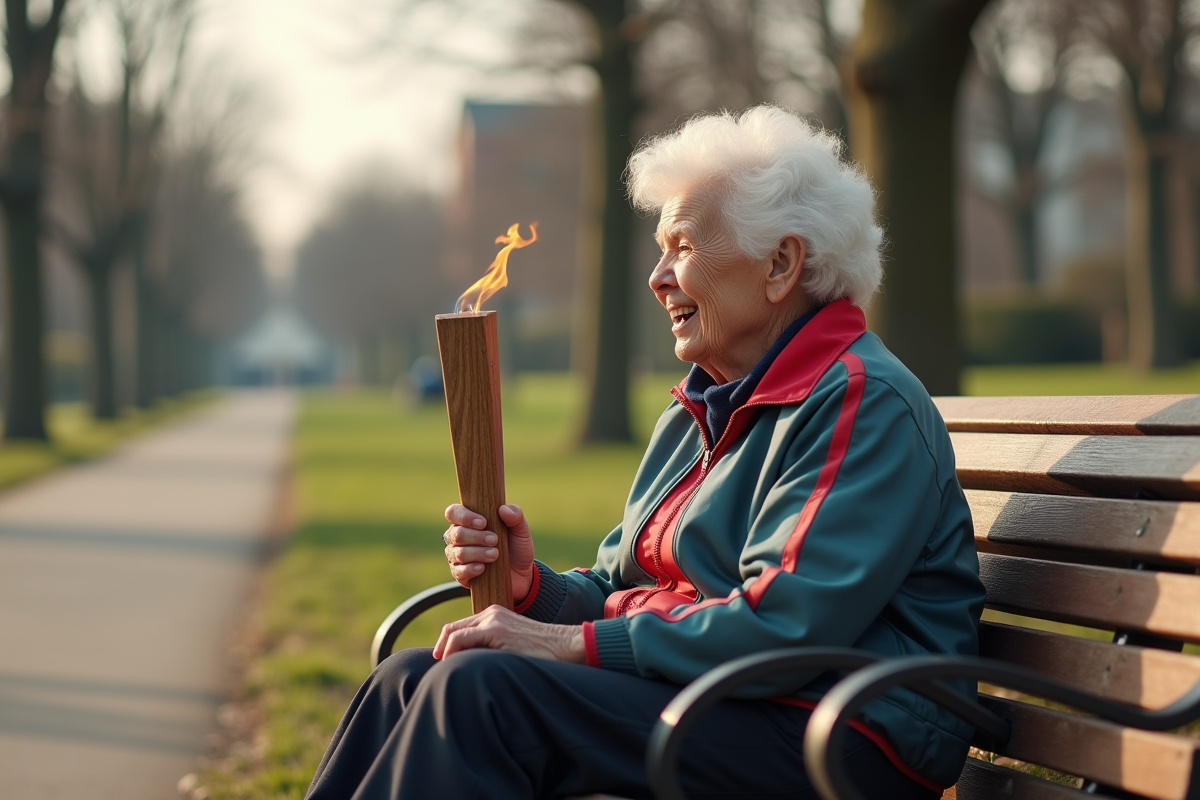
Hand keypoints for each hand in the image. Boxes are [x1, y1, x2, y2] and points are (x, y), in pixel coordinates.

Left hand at [433, 605, 584, 662]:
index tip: (442, 660)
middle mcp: (491, 613)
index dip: (447, 643)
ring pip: (454, 633)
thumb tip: (474, 662)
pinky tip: (453, 666)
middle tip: (437, 664)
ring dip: (445, 651)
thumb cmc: (543, 651)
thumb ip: (494, 646)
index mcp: (495, 615)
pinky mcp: (496, 630)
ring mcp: (493, 620)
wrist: (565, 645)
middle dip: (441, 647)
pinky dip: (452, 652)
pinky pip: (462, 639)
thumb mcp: (512, 644)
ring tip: (444, 669)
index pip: (461, 627)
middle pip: (453, 628)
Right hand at [443, 503, 535, 602]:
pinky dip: (470, 569)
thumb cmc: (516, 547)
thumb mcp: (521, 530)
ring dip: (477, 553)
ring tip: (495, 554)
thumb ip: (515, 516)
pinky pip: (459, 571)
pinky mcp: (461, 575)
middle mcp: (458, 538)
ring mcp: (457, 557)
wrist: (522, 574)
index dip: (464, 516)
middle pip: (455, 534)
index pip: (454, 512)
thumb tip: (503, 509)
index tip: (483, 522)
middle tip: (494, 540)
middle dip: (476, 537)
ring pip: (457, 553)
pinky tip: (482, 568)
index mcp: (468, 522)